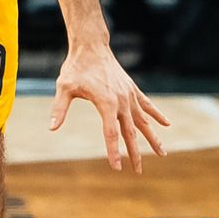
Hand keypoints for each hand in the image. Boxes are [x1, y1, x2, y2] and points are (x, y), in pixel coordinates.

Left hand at [49, 43, 169, 171]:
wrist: (91, 46)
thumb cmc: (75, 67)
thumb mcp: (64, 87)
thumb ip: (60, 108)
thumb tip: (52, 128)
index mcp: (106, 102)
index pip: (111, 133)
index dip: (113, 151)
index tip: (116, 167)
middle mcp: (121, 100)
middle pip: (130, 132)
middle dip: (135, 153)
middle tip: (138, 171)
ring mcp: (129, 94)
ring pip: (143, 121)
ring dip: (152, 138)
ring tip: (162, 153)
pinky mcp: (131, 88)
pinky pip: (147, 104)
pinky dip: (156, 115)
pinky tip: (166, 124)